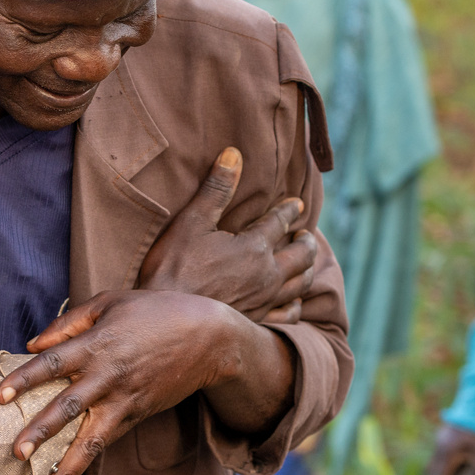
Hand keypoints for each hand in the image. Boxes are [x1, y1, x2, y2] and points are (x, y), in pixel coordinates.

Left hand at [0, 290, 255, 474]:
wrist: (208, 337)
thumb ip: (68, 323)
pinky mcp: (136, 415)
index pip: (52, 364)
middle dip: (41, 432)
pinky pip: (106, 441)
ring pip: (90, 441)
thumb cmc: (154, 311)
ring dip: (65, 470)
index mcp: (96, 344)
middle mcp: (107, 377)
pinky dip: (86, 461)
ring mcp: (123, 400)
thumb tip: (33, 345)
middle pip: (68, 408)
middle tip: (16, 454)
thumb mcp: (110, 302)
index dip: (24, 378)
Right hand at [137, 146, 317, 323]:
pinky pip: (290, 314)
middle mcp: (267, 274)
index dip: (290, 210)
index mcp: (254, 246)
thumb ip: (216, 189)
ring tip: (305, 260)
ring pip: (301, 282)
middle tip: (305, 233)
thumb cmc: (173, 268)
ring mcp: (265, 301)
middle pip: (303, 254)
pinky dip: (296, 303)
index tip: (297, 203)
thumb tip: (233, 153)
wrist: (167, 321)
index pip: (280, 222)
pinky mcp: (258, 321)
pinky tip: (293, 299)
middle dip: (307, 240)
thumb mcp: (191, 222)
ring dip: (307, 268)